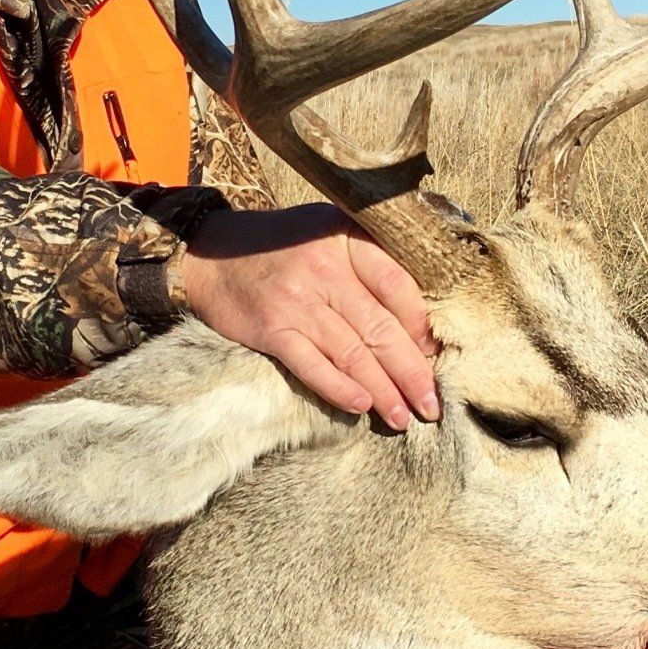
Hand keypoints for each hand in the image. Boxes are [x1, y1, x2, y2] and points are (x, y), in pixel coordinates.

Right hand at [177, 204, 440, 428]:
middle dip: (413, 372)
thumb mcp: (330, 231)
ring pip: (353, 353)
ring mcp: (298, 300)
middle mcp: (325, 268)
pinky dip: (339, 389)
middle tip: (432, 404)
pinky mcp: (272, 329)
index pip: (398, 286)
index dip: (422, 326)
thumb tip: (417, 324)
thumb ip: (371, 263)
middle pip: (381, 328)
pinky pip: (313, 366)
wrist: (211, 253)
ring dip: (383, 391)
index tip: (436, 355)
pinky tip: (361, 406)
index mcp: (347, 237)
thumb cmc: (284, 246)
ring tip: (403, 417)